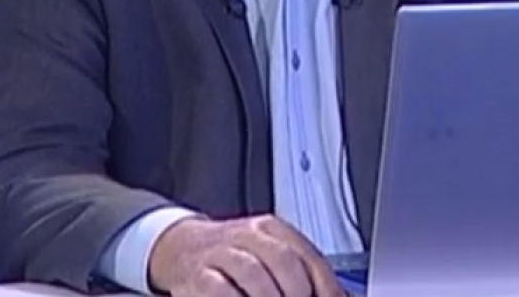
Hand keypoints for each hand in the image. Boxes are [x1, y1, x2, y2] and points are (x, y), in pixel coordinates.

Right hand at [147, 214, 345, 296]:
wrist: (181, 247)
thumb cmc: (233, 256)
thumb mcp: (267, 254)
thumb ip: (301, 274)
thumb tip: (337, 295)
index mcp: (272, 229)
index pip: (308, 256)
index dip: (325, 286)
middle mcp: (248, 236)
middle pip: (283, 261)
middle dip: (298, 293)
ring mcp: (222, 254)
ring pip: (253, 274)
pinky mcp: (199, 275)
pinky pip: (221, 290)